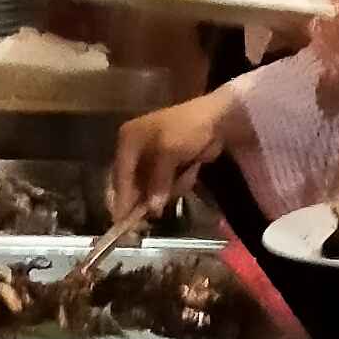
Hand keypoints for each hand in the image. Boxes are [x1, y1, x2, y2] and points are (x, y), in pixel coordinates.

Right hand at [113, 85, 232, 225]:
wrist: (218, 118)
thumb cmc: (188, 128)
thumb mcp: (169, 151)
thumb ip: (158, 180)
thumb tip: (152, 208)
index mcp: (129, 140)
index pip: (120, 175)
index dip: (122, 198)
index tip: (122, 220)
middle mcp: (135, 149)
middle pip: (132, 183)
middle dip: (144, 198)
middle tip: (149, 217)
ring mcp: (153, 159)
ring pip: (151, 187)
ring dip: (168, 188)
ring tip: (185, 172)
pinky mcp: (168, 165)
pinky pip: (167, 184)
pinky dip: (179, 183)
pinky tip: (191, 169)